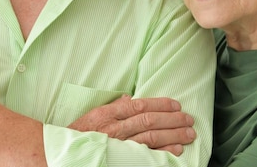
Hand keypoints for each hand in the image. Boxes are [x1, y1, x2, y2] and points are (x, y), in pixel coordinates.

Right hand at [68, 95, 195, 155]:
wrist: (68, 152)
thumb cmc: (81, 133)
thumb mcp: (93, 115)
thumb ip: (113, 106)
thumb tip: (128, 99)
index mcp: (107, 114)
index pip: (138, 105)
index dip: (159, 104)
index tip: (175, 104)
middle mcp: (114, 129)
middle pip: (148, 121)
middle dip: (172, 119)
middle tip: (188, 118)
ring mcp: (120, 145)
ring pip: (151, 138)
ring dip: (173, 135)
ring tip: (188, 133)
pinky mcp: (124, 158)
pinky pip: (147, 155)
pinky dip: (163, 152)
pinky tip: (176, 150)